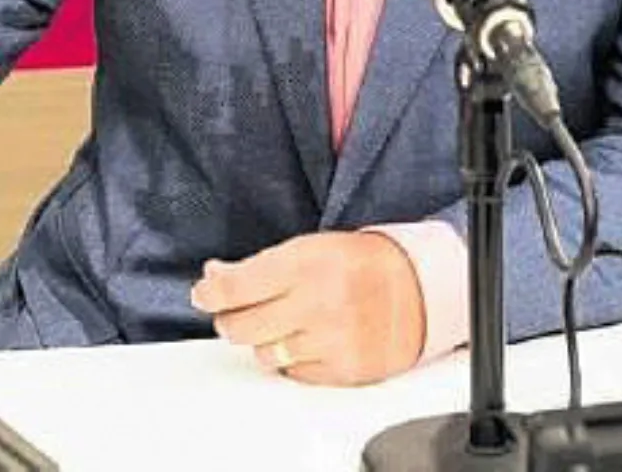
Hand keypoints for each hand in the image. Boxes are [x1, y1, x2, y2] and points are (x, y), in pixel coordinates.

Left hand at [189, 231, 424, 386]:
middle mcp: (316, 302)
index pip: (236, 287)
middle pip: (240, 327)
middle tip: (238, 310)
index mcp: (306, 262)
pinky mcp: (341, 370)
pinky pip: (292, 373)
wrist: (418, 289)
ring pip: (263, 354)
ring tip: (284, 322)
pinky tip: (308, 338)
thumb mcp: (310, 247)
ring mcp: (329, 340)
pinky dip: (292, 359)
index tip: (204, 293)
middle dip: (231, 319)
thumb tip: (214, 277)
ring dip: (264, 340)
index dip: (210, 293)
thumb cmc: (362, 263)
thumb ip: (261, 265)